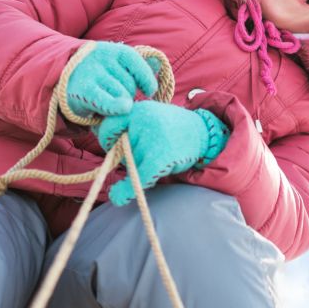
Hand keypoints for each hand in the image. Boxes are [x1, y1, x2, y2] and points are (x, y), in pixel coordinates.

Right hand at [63, 42, 159, 120]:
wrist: (63, 78)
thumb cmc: (98, 74)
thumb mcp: (116, 64)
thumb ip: (138, 65)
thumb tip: (158, 63)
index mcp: (112, 50)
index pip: (136, 62)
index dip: (146, 78)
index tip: (149, 91)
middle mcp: (101, 59)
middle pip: (129, 84)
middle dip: (127, 94)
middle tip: (116, 97)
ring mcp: (91, 74)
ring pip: (120, 95)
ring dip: (119, 104)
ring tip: (109, 103)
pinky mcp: (83, 91)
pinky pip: (106, 101)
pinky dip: (116, 107)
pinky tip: (123, 108)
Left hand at [96, 101, 229, 205]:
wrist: (204, 132)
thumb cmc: (172, 128)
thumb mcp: (149, 117)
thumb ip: (127, 127)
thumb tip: (105, 148)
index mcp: (138, 109)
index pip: (109, 125)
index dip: (107, 138)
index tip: (113, 144)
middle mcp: (143, 121)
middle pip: (119, 148)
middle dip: (127, 156)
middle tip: (146, 151)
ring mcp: (153, 139)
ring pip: (130, 164)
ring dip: (138, 168)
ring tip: (160, 157)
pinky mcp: (161, 157)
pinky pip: (138, 177)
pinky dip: (126, 191)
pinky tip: (118, 198)